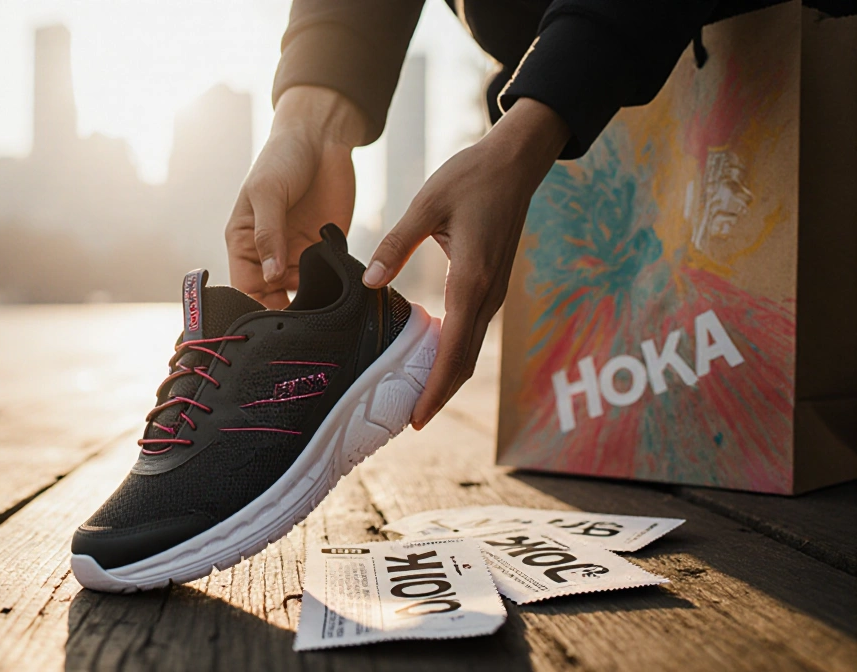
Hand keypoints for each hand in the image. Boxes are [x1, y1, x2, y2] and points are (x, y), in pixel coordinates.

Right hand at [226, 86, 366, 307]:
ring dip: (310, 300)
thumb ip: (268, 235)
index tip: (276, 318)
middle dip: (284, 310)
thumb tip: (270, 276)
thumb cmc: (282, 158)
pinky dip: (332, 285)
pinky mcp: (323, 250)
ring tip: (322, 304)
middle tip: (304, 319)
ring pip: (299, 293)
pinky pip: (326, 278)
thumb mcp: (268, 192)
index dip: (255, 305)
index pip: (244, 288)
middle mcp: (268, 254)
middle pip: (270, 298)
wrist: (321, 138)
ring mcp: (296, 254)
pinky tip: (338, 287)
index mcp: (243, 242)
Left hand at [363, 98, 570, 428]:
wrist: (515, 163)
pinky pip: (473, 331)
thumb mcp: (427, 204)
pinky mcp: (492, 285)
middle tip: (411, 423)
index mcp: (472, 278)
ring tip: (418, 401)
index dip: (435, 388)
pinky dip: (454, 354)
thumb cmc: (471, 177)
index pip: (453, 349)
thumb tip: (369, 281)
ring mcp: (494, 292)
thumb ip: (396, 244)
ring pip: (471, 348)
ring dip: (447, 377)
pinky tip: (433, 360)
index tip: (417, 418)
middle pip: (465, 360)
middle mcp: (488, 293)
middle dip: (440, 394)